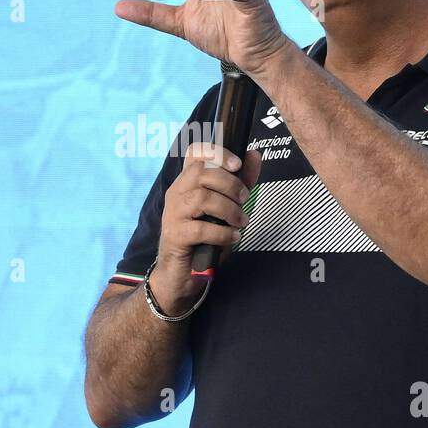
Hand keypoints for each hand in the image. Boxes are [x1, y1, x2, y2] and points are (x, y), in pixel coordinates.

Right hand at [150, 140, 262, 312]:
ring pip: (202, 198)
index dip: (216, 152)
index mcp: (187, 182)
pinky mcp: (175, 235)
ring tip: (241, 222)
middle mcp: (176, 193)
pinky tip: (232, 238)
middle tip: (245, 199)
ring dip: (229, 209)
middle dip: (231, 184)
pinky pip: (201, 228)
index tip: (237, 164)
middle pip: (202, 173)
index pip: (194, 152)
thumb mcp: (226, 208)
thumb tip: (254, 155)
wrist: (181, 275)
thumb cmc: (204, 239)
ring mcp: (173, 214)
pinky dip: (223, 233)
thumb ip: (240, 182)